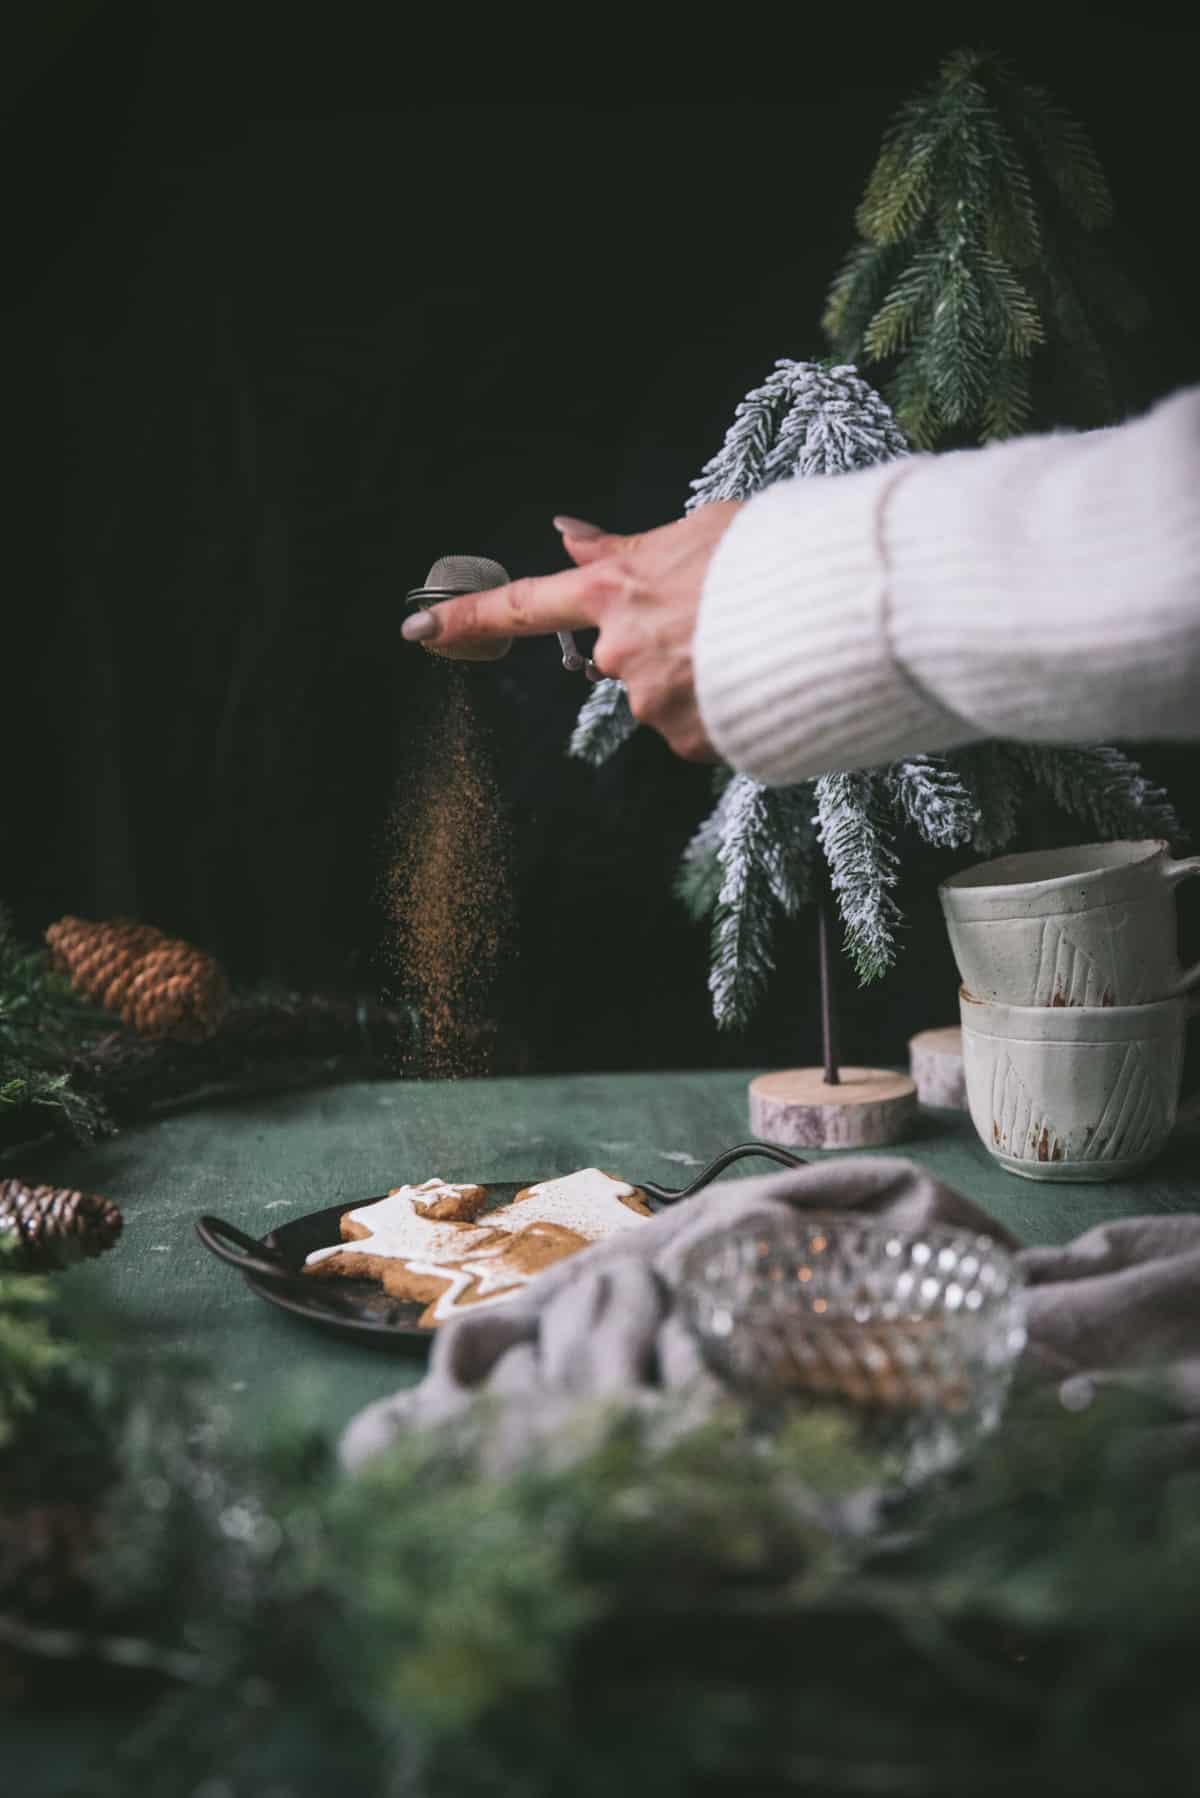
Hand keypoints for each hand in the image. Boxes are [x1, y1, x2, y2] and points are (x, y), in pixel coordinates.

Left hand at [401, 500, 744, 760]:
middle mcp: (619, 651)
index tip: (418, 629)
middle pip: (618, 657)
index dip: (467, 617)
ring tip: (748, 647)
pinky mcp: (688, 741)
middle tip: (718, 618)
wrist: (833, 613)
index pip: (522, 605)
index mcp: (613, 590)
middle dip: (659, 644)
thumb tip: (570, 536)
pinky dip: (719, 711)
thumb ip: (625, 548)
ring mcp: (652, 701)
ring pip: (661, 694)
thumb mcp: (694, 530)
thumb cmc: (771, 556)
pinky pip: (695, 729)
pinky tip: (753, 682)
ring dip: (696, 677)